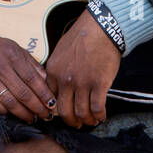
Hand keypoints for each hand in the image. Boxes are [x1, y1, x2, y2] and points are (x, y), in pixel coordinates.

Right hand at [0, 13, 54, 121]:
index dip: (44, 94)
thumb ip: (32, 64)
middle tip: (46, 116)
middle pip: (23, 94)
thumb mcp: (17, 49)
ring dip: (23, 113)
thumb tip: (47, 80)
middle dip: (37, 108)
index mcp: (13, 57)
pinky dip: (5, 112)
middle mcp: (1, 68)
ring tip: (32, 118)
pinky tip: (13, 114)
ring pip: (9, 102)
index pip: (33, 80)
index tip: (52, 104)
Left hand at [46, 12, 121, 127]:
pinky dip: (99, 116)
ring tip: (91, 121)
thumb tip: (59, 87)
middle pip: (64, 111)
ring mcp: (82, 83)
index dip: (57, 111)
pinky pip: (97, 108)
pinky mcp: (99, 84)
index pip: (51, 99)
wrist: (101, 28)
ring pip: (81, 113)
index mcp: (54, 72)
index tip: (64, 114)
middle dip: (71, 122)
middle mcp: (65, 80)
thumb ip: (58, 70)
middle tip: (77, 124)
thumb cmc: (83, 37)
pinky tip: (102, 117)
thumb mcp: (61, 52)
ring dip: (87, 121)